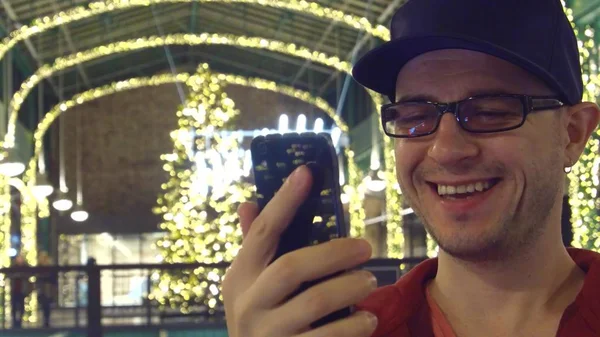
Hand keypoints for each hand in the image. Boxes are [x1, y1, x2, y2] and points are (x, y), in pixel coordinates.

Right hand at [222, 165, 377, 336]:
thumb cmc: (259, 318)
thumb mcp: (248, 286)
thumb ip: (252, 248)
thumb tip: (247, 203)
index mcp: (239, 277)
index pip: (261, 232)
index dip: (284, 201)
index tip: (306, 172)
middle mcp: (249, 304)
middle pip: (292, 266)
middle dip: (333, 253)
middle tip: (366, 247)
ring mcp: (268, 334)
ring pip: (315, 302)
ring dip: (350, 287)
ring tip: (371, 280)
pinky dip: (354, 326)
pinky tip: (368, 319)